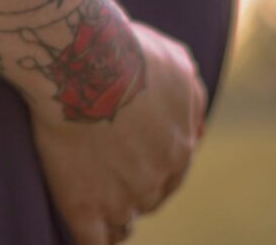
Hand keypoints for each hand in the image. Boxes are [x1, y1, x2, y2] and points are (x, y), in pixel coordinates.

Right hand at [30, 22, 206, 244]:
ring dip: (110, 215)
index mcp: (182, 144)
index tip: (128, 159)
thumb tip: (197, 123)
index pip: (172, 171)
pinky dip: (87, 238)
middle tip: (104, 176)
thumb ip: (190, 94)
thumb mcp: (174, 61)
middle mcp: (159, 177)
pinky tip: (78, 223)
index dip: (150, 167)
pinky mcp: (84, 206)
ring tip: (89, 202)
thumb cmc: (123, 50)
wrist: (83, 63)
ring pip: (122, 224)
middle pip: (149, 198)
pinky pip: (92, 242)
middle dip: (131, 190)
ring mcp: (123, 197)